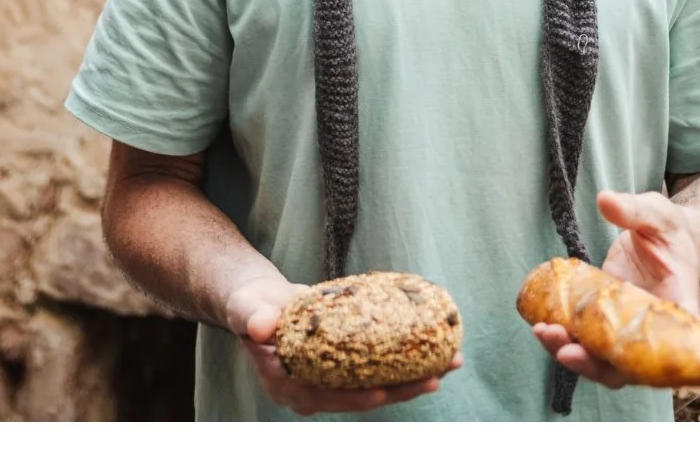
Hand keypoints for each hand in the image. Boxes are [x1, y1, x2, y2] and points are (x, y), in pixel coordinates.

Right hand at [227, 275, 461, 415]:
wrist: (263, 304)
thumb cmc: (253, 306)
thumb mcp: (250, 309)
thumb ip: (253, 317)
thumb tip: (259, 325)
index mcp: (287, 385)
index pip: (327, 396)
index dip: (356, 396)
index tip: (384, 393)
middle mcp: (312, 391)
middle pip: (361, 395)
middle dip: (401, 390)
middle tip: (436, 377)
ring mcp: (331, 381)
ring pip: (376, 386)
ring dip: (414, 378)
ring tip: (450, 363)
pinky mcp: (346, 367)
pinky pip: (378, 369)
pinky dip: (405, 362)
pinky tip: (436, 350)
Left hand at [530, 189, 699, 389]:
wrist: (666, 236)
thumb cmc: (670, 227)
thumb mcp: (657, 213)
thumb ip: (634, 210)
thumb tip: (606, 201)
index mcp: (679, 302)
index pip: (677, 340)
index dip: (657, 358)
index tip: (628, 359)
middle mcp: (655, 328)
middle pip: (631, 365)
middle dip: (596, 365)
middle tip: (566, 350)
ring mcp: (629, 330)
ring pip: (604, 361)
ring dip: (574, 356)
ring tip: (544, 333)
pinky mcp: (608, 324)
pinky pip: (588, 343)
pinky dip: (565, 340)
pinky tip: (541, 326)